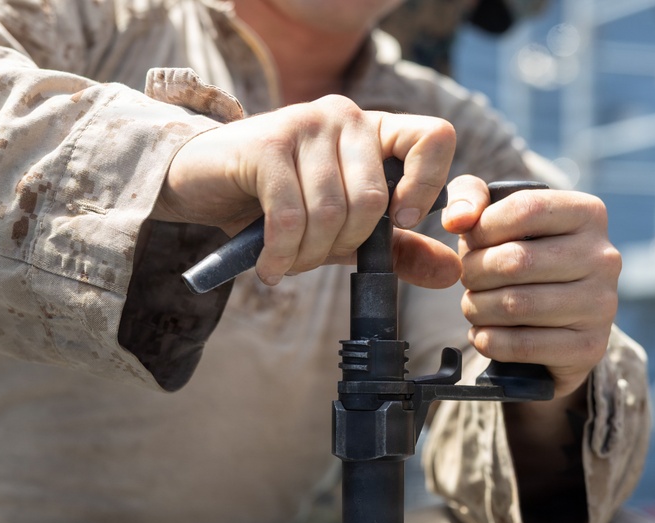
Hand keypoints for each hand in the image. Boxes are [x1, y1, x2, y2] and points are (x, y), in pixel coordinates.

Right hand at [153, 95, 459, 287]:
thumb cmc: (279, 205)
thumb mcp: (346, 232)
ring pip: (331, 212)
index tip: (403, 223)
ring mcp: (306, 122)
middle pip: (373, 200)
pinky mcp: (268, 143)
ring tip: (285, 262)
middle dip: (342, 247)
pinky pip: (291, 216)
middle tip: (312, 259)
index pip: (436, 137)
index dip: (431, 185)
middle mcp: (346, 115)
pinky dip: (281, 254)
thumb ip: (399, 249)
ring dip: (306, 256)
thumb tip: (452, 274)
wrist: (202, 184)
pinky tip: (268, 267)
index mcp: (375, 130)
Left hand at [441, 175, 619, 397]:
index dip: (482, 227)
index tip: (469, 242)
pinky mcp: (590, 347)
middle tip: (468, 280)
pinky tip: (483, 333)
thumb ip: (469, 195)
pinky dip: (489, 340)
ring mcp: (601, 305)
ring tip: (473, 305)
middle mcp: (604, 257)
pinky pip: (523, 345)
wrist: (557, 325)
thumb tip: (457, 220)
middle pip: (516, 260)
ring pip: (515, 305)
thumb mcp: (496, 216)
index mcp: (588, 214)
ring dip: (477, 308)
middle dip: (474, 272)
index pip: (525, 208)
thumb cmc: (520, 257)